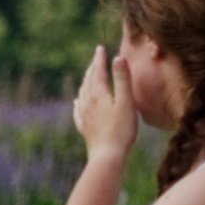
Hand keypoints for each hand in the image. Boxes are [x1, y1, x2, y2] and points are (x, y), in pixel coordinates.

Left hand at [73, 45, 137, 165]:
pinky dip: (79, 100)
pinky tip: (78, 101)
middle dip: (92, 67)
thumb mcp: (126, 102)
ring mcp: (83, 115)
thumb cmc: (121, 129)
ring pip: (82, 92)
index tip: (100, 48)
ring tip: (89, 75)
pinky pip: (78, 109)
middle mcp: (87, 102)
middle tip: (96, 58)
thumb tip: (117, 57)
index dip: (99, 59)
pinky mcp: (83, 127)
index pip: (97, 71)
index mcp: (98, 94)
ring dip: (86, 81)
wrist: (106, 156)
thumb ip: (122, 79)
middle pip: (88, 80)